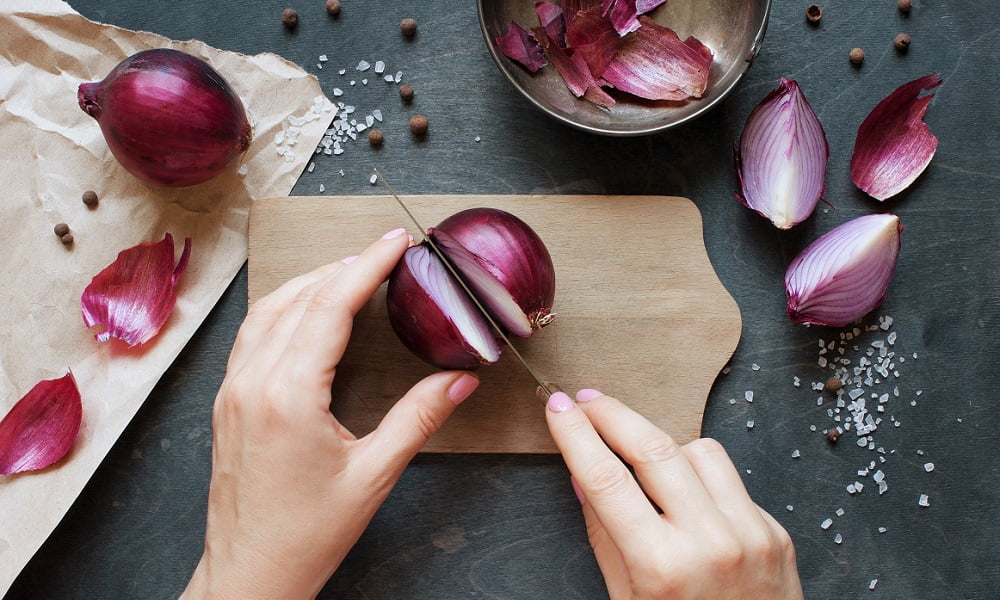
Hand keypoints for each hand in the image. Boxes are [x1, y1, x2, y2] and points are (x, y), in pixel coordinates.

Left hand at [182, 228, 479, 599]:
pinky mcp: (227, 401)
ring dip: (310, 282)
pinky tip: (305, 311)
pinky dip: (284, 308)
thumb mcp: (374, 475)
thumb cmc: (306, 534)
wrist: (249, 574)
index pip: (331, 306)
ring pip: (269, 310)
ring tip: (350, 272)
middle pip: (299, 298)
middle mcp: (253, 382)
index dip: (368, 266)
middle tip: (385, 253)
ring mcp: (233, 390)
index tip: (396, 242)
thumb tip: (459, 381)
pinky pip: (253, 334)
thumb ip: (418, 419)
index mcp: (289, 395)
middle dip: (345, 267)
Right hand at [544, 389, 802, 599]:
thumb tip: (583, 476)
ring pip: (698, 450)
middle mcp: (711, 544)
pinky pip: (729, 477)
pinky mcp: (774, 531)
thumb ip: (605, 536)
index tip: (558, 407)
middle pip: (653, 448)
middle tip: (587, 398)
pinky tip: (683, 490)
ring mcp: (750, 534)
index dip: (575, 435)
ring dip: (662, 443)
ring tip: (636, 453)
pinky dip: (699, 472)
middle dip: (613, 414)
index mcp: (662, 569)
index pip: (606, 479)